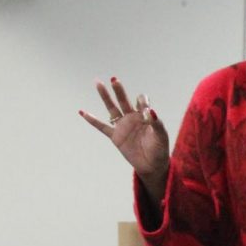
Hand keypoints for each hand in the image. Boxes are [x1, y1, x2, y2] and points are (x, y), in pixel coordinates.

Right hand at [79, 77, 169, 200]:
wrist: (152, 166)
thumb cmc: (160, 149)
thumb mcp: (162, 136)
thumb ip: (156, 123)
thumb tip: (149, 111)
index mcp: (145, 116)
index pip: (141, 101)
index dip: (142, 103)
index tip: (146, 113)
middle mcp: (133, 118)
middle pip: (124, 100)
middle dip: (119, 90)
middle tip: (114, 79)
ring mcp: (123, 126)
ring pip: (112, 108)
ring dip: (105, 97)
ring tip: (98, 83)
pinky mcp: (115, 137)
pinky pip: (102, 127)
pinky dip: (92, 120)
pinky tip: (82, 112)